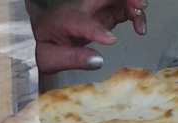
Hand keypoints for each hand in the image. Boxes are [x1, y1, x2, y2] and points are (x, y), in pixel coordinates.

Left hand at [31, 0, 148, 73]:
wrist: (37, 37)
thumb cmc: (43, 47)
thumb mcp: (51, 59)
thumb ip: (74, 59)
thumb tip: (98, 61)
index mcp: (65, 19)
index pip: (82, 22)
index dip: (97, 30)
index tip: (111, 41)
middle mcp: (82, 9)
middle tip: (140, 9)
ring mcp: (93, 10)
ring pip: (117, 0)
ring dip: (133, 8)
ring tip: (140, 29)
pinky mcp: (102, 16)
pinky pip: (121, 9)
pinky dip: (133, 15)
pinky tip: (138, 29)